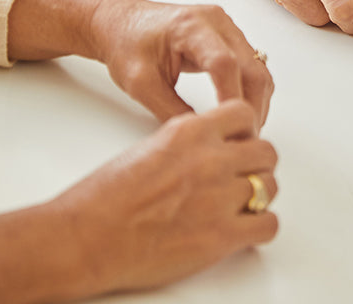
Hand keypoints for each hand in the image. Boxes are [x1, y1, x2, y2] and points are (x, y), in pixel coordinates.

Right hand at [56, 99, 277, 297]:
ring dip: (259, 196)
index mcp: (192, 132)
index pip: (245, 113)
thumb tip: (211, 142)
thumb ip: (189, 140)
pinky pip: (268, 224)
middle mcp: (211, 159)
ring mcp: (219, 197)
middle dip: (257, 165)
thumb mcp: (152, 145)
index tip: (240, 143)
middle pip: (266, 151)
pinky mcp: (221, 237)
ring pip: (269, 187)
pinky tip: (245, 231)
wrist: (83, 238)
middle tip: (243, 178)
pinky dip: (261, 228)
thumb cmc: (104, 197)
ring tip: (241, 207)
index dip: (246, 130)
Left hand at [89, 0, 273, 127]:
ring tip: (245, 130)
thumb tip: (202, 135)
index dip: (231, 97)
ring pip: (258, 67)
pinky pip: (252, 65)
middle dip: (252, 105)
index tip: (231, 127)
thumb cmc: (127, 46)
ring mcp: (228, 27)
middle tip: (245, 138)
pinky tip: (242, 111)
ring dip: (256, 100)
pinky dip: (252, 90)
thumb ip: (173, 111)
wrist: (123, 22)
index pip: (224, 63)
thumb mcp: (142, 86)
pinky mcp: (230, 36)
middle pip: (251, 66)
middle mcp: (217, 22)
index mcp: (191, 26)